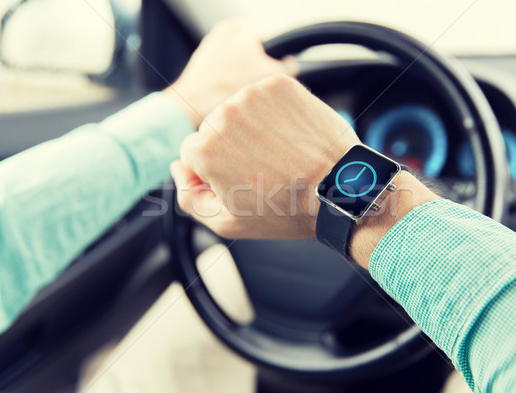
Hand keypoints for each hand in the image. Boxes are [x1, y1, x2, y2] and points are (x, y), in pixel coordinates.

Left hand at [163, 19, 298, 127]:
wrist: (193, 105)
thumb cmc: (230, 87)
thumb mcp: (271, 76)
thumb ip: (288, 66)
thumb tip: (291, 65)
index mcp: (241, 27)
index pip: (266, 45)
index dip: (270, 65)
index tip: (266, 80)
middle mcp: (222, 32)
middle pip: (250, 56)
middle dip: (253, 72)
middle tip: (254, 91)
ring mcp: (207, 49)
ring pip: (235, 68)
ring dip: (239, 81)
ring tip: (237, 96)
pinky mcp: (198, 66)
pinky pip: (220, 76)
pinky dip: (224, 87)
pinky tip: (225, 98)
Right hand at [170, 75, 436, 265]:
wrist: (338, 188)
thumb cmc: (284, 209)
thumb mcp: (227, 222)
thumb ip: (189, 198)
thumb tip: (178, 169)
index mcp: (204, 148)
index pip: (193, 153)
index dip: (214, 171)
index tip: (240, 180)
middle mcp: (223, 114)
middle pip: (213, 128)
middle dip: (231, 146)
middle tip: (262, 169)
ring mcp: (253, 95)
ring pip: (238, 109)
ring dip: (251, 127)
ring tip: (279, 153)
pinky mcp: (279, 84)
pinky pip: (264, 96)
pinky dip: (273, 112)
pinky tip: (289, 135)